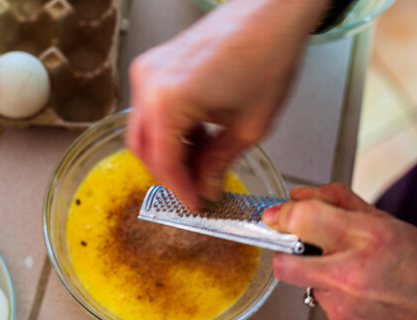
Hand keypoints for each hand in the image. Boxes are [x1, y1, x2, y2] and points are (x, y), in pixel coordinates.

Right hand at [127, 0, 328, 208]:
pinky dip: (170, 128)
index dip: (180, 189)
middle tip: (197, 186)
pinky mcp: (156, 64)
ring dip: (170, 150)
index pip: (164, 162)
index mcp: (168, 100)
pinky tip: (197, 133)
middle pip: (144, 148)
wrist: (272, 12)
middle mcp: (150, 83)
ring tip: (203, 158)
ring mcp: (149, 70)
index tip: (193, 204)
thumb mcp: (249, 126)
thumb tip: (207, 185)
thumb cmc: (267, 55)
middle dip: (170, 172)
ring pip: (146, 129)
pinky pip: (152, 108)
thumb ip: (220, 162)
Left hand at [262, 183, 416, 319]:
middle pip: (284, 263)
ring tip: (345, 268)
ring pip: (301, 281)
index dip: (282, 214)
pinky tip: (354, 288)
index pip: (303, 220)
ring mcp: (345, 304)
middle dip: (283, 250)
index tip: (276, 214)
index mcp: (366, 237)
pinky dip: (329, 290)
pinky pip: (318, 299)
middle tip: (296, 244)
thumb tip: (296, 196)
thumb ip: (334, 201)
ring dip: (313, 270)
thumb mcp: (381, 218)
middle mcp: (351, 273)